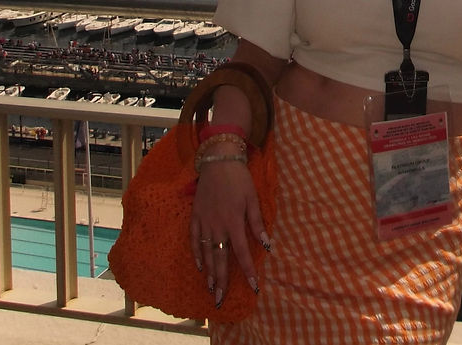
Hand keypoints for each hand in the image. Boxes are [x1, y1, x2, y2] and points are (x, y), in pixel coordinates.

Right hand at [189, 159, 270, 307]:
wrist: (218, 161)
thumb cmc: (240, 179)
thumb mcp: (253, 199)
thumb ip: (257, 223)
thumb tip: (267, 244)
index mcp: (234, 222)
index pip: (241, 253)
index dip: (248, 271)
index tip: (253, 287)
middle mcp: (217, 226)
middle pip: (220, 259)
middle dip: (222, 281)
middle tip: (221, 300)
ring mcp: (204, 222)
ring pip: (206, 253)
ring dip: (209, 272)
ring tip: (211, 289)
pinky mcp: (195, 216)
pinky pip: (194, 240)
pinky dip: (197, 254)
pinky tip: (200, 266)